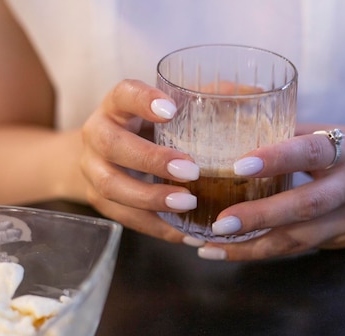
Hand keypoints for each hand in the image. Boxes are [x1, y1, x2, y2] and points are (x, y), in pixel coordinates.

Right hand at [80, 79, 199, 242]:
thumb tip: (251, 92)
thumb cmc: (151, 129)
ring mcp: (92, 170)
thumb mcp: (171, 111)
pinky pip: (124, 217)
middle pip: (112, 145)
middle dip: (151, 160)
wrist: (108, 156)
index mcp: (116, 106)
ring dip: (152, 198)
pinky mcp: (99, 200)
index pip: (123, 94)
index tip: (171, 110)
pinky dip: (157, 227)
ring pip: (111, 186)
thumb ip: (205, 101)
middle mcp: (97, 134)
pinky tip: (186, 234)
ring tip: (188, 204)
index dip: (142, 100)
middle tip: (191, 171)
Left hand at [195, 123, 344, 260]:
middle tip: (219, 222)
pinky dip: (266, 251)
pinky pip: (301, 249)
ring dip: (254, 246)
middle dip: (259, 217)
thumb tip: (235, 124)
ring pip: (301, 239)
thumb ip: (290, 133)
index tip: (239, 165)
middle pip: (306, 206)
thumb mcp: (333, 132)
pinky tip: (235, 251)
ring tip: (213, 247)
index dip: (278, 158)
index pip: (313, 152)